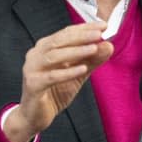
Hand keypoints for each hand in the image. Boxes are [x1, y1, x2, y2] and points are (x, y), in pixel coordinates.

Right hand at [4, 21, 113, 141]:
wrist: (35, 116)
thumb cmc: (55, 91)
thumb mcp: (78, 73)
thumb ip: (92, 59)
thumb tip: (108, 45)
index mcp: (46, 47)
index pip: (66, 33)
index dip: (85, 28)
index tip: (103, 25)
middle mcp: (36, 54)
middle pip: (59, 41)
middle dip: (81, 36)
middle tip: (99, 34)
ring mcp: (32, 69)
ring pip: (54, 56)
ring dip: (76, 52)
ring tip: (93, 48)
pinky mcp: (32, 85)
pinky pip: (51, 77)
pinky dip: (67, 72)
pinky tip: (82, 69)